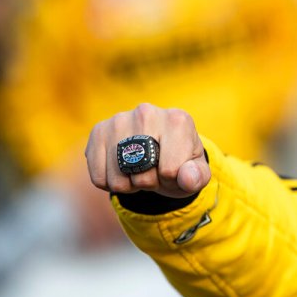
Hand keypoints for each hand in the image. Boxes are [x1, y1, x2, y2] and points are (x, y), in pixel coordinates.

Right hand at [85, 103, 210, 198]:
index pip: (169, 170)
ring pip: (118, 179)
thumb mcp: (197, 173)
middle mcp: (147, 112)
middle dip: (150, 182)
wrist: (158, 150)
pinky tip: (122, 168)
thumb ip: (197, 177)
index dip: (171, 179)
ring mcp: (119, 119)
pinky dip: (110, 182)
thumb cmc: (181, 163)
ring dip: (129, 184)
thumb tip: (186, 177)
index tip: (174, 168)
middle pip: (143, 175)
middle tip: (155, 169)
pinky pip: (98, 177)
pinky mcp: (99, 130)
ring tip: (139, 168)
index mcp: (178, 120)